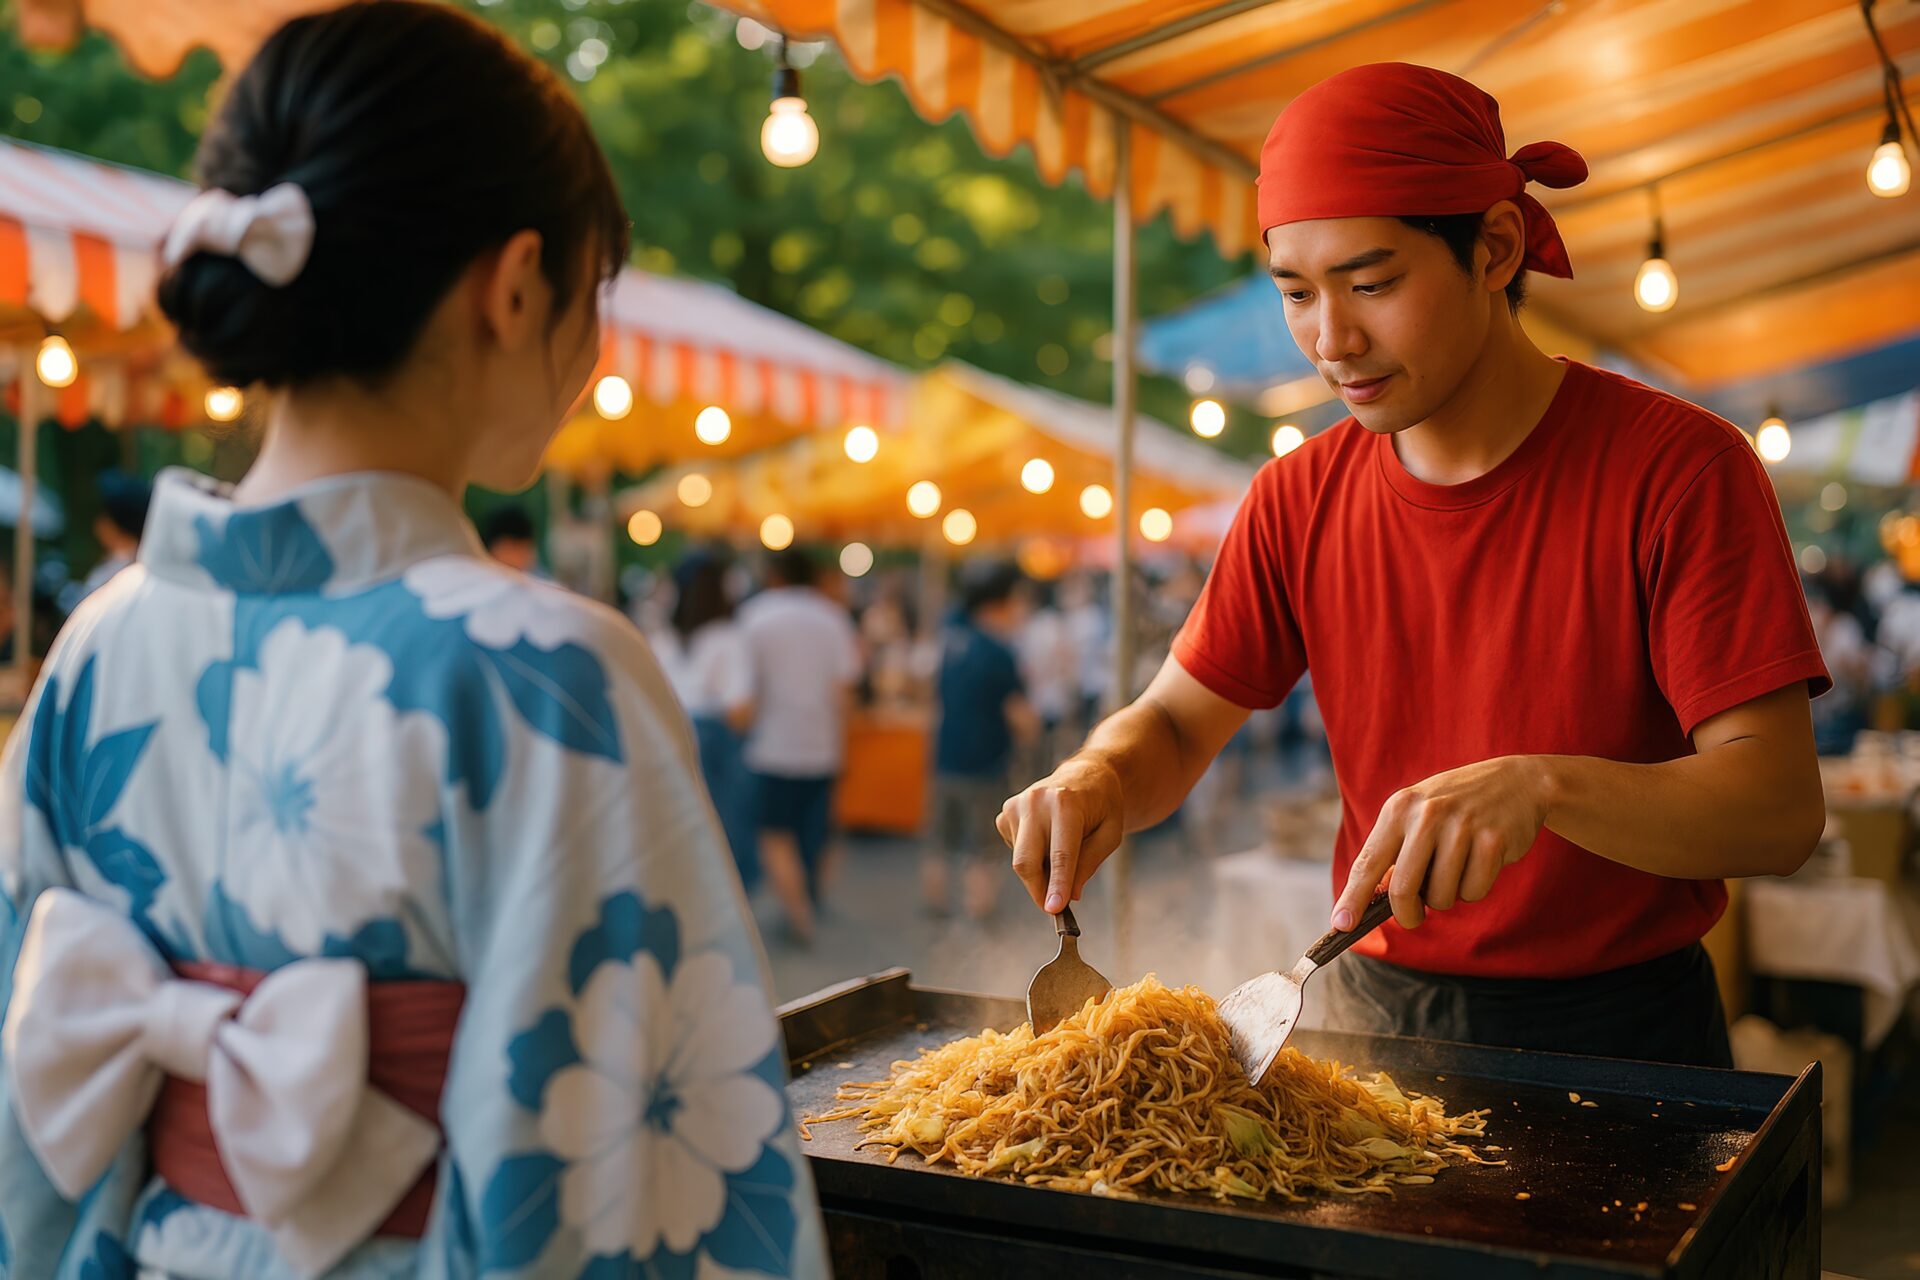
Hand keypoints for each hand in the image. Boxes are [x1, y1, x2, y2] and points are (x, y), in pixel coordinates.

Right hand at [997, 756, 1123, 912]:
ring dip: (1040, 871)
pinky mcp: (1006, 813)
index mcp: (1066, 803)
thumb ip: (1089, 864)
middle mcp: (1036, 801)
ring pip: (1020, 860)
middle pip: (1027, 861)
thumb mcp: (1110, 834)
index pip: (1060, 854)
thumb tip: (1069, 896)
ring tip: (1062, 853)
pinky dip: (1032, 856)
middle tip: (1054, 908)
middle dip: (1039, 890)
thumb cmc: (1102, 806)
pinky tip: (1047, 839)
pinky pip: (1015, 850)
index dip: (1057, 885)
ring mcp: (1016, 805)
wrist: (1086, 775)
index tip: (1054, 910)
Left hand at [1333, 756, 1549, 931]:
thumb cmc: (1456, 807)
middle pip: (1403, 889)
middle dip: (1407, 914)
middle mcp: (1427, 815)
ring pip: (1441, 896)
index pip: (1367, 862)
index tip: (1341, 925)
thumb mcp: (1418, 815)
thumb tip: (1373, 900)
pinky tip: (1481, 863)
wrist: (1516, 781)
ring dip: (1446, 897)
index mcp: (1399, 809)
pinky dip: (1474, 889)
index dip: (1353, 898)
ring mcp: (1461, 827)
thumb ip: (1395, 852)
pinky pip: (1473, 892)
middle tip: (1414, 918)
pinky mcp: (1493, 841)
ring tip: (1456, 870)